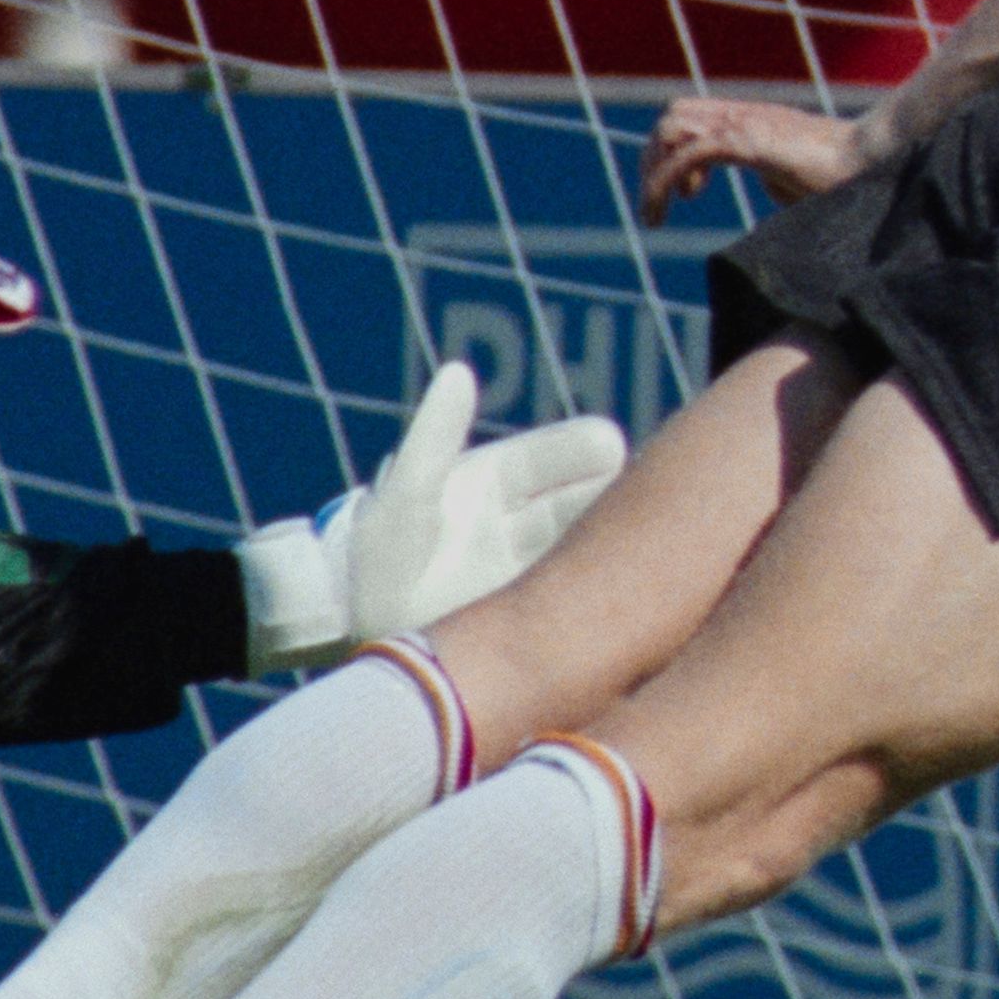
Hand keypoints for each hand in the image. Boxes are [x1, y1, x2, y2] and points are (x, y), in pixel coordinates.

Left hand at [237, 361, 633, 667]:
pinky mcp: (532, 614)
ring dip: (614, 544)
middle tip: (643, 500)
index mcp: (495, 479)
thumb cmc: (376, 552)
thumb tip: (458, 370)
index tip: (612, 448)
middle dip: (615, 496)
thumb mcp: (405, 493)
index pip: (560, 455)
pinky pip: (578, 595)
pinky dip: (602, 589)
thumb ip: (435, 437)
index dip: (587, 449)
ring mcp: (528, 567)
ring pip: (589, 545)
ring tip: (641, 547)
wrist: (355, 628)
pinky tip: (620, 593)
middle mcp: (520, 519)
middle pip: (587, 498)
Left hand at [638, 96, 871, 219]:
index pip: (691, 114)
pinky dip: (666, 182)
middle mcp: (742, 114)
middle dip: (655, 160)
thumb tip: (764, 189)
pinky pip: (689, 154)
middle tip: (662, 204)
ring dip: (655, 170)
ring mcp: (744, 124)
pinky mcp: (749, 142)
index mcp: (751, 119)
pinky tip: (668, 210)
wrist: (872, 159)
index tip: (689, 193)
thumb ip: (771, 177)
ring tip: (660, 210)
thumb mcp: (794, 177)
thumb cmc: (843, 175)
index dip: (675, 151)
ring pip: (672, 127)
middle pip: (673, 115)